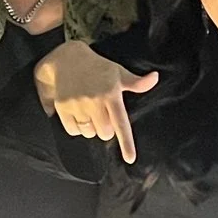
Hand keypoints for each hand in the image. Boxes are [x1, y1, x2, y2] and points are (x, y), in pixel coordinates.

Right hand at [37, 39, 158, 163]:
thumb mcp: (118, 72)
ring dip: (91, 128)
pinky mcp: (63, 108)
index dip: (126, 143)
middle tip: (102, 113)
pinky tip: (78, 113)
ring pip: (89, 133)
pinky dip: (77, 127)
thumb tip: (155, 78)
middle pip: (104, 133)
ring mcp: (78, 105)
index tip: (130, 159)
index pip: (121, 123)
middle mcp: (95, 101)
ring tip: (89, 111)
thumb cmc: (97, 67)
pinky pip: (74, 130)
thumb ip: (136, 82)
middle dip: (105, 129)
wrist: (66, 58)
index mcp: (111, 94)